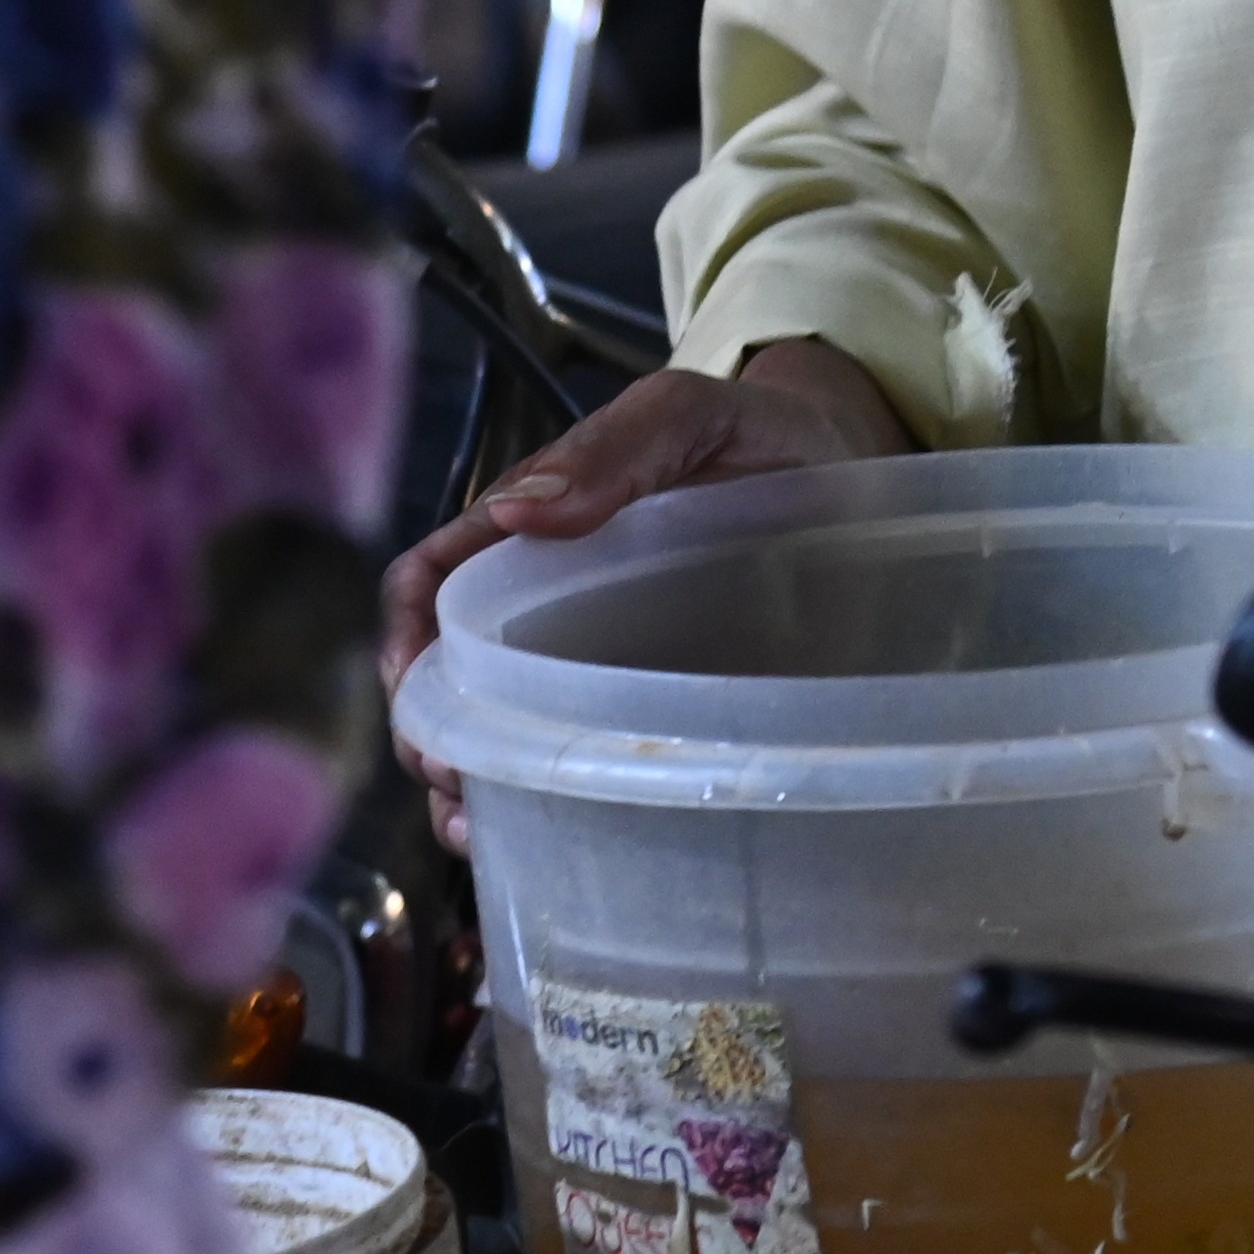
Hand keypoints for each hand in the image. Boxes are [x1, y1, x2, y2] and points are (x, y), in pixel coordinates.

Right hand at [381, 338, 910, 845]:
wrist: (848, 473)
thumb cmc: (762, 435)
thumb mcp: (693, 414)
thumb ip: (618, 447)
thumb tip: (517, 510)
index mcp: (538, 528)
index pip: (436, 578)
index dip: (405, 631)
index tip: (412, 690)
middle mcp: (548, 603)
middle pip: (451, 671)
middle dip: (429, 729)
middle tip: (451, 779)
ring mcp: (594, 661)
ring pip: (498, 728)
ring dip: (468, 783)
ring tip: (476, 829)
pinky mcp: (648, 706)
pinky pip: (577, 757)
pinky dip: (538, 802)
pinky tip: (535, 839)